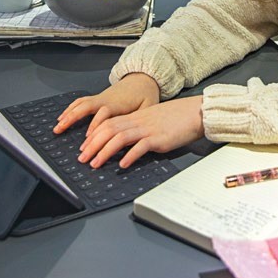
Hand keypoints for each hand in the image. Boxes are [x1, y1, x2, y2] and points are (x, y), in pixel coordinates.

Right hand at [53, 73, 160, 135]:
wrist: (143, 78)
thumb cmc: (146, 94)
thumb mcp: (149, 106)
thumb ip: (141, 119)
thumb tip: (135, 132)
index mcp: (118, 103)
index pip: (103, 114)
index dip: (95, 125)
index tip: (88, 137)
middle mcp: (105, 100)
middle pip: (85, 108)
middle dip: (72, 120)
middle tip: (61, 131)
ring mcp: (100, 98)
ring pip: (80, 104)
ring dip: (68, 115)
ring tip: (57, 127)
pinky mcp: (97, 98)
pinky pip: (80, 102)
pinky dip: (70, 109)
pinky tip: (62, 117)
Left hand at [77, 95, 204, 168]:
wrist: (196, 112)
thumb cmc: (177, 117)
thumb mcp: (153, 119)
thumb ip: (139, 128)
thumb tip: (125, 142)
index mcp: (137, 117)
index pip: (109, 123)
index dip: (93, 135)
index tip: (84, 146)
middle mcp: (139, 121)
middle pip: (109, 129)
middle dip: (92, 144)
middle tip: (82, 158)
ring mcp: (149, 129)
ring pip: (120, 137)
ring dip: (105, 151)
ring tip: (95, 163)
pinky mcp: (160, 138)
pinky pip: (141, 146)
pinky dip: (130, 156)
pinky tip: (122, 165)